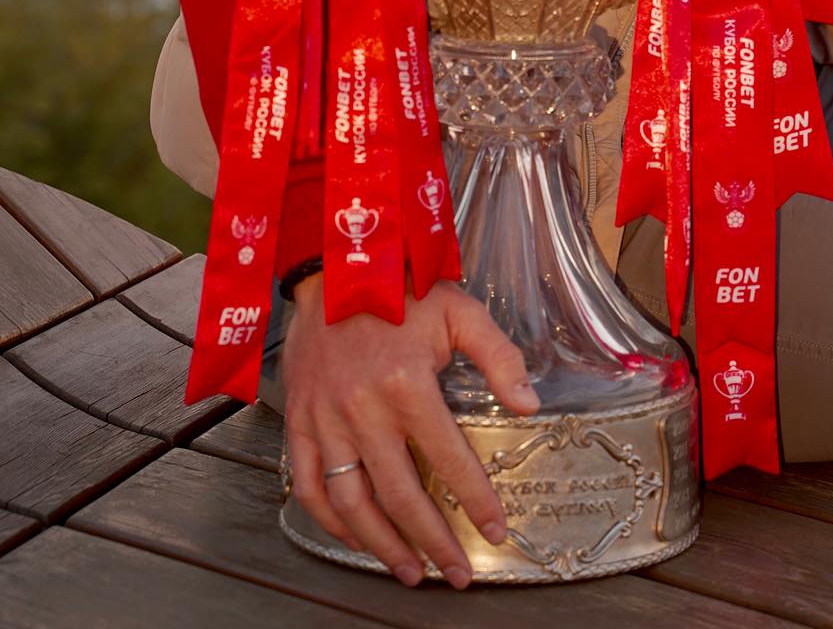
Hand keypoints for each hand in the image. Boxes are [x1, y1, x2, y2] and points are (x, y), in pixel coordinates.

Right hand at [282, 276, 537, 587]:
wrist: (333, 265)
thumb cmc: (401, 287)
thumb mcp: (460, 310)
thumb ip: (498, 357)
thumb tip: (529, 405)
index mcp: (407, 383)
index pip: (449, 458)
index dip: (476, 500)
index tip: (496, 529)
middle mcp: (363, 409)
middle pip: (401, 494)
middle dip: (433, 541)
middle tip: (456, 572)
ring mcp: (325, 419)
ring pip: (352, 502)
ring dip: (381, 544)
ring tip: (410, 571)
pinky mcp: (299, 420)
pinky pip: (309, 486)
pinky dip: (330, 521)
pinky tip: (356, 538)